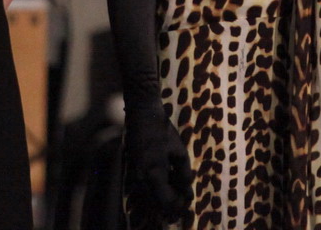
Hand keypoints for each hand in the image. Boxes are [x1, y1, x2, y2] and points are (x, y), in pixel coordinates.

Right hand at [122, 103, 190, 224]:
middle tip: (184, 201)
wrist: (142, 114)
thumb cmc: (163, 130)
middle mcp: (140, 179)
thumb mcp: (179, 151)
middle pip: (157, 205)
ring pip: (150, 199)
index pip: (167, 202)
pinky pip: (145, 190)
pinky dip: (157, 191)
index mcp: (153, 173)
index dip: (179, 205)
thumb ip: (184, 174)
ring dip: (164, 199)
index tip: (188, 202)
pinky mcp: (133, 172)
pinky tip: (168, 182)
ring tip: (178, 191)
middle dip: (171, 206)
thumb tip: (188, 194)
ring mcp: (134, 176)